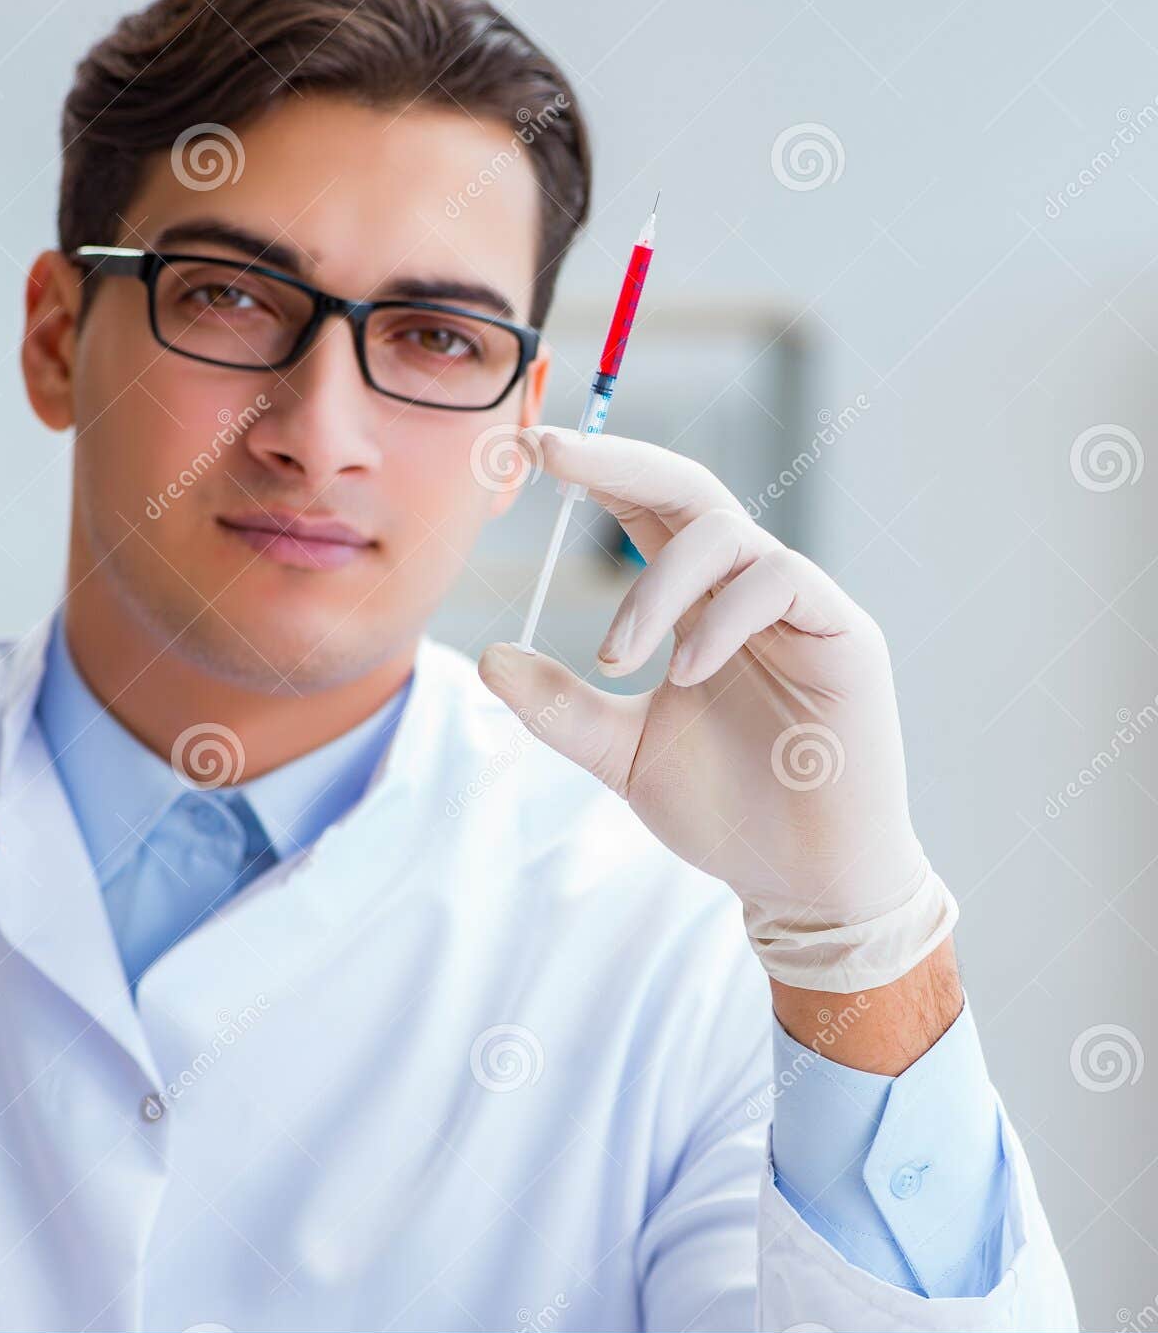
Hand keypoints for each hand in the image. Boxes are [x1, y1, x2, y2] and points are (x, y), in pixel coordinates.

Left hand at [478, 426, 955, 992]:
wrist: (800, 879)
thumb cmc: (725, 809)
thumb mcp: (622, 752)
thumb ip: (561, 706)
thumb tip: (488, 660)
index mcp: (698, 605)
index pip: (647, 512)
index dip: (596, 474)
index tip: (527, 453)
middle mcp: (747, 590)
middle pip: (688, 489)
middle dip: (616, 461)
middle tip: (548, 453)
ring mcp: (801, 607)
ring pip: (726, 535)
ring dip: (656, 588)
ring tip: (618, 658)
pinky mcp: (845, 636)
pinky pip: (782, 580)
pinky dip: (722, 618)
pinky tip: (687, 672)